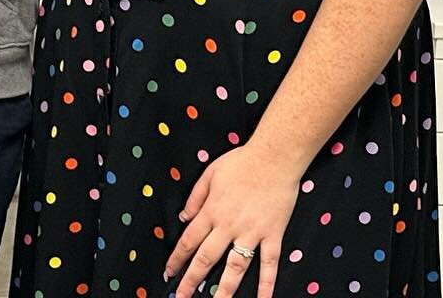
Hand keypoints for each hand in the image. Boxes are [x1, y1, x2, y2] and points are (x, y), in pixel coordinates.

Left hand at [164, 144, 300, 297]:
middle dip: (192, 280)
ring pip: (235, 267)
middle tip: (182, 296)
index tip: (169, 273)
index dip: (177, 259)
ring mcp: (251, 233)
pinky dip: (266, 284)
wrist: (274, 158)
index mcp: (212, 210)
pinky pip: (269, 264)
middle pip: (206, 258)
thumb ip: (195, 197)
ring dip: (224, 290)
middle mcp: (228, 226)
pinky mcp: (273, 235)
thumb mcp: (210, 174)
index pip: (189, 240)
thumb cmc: (241, 162)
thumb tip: (183, 218)